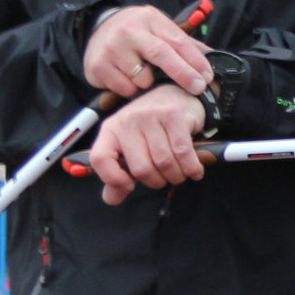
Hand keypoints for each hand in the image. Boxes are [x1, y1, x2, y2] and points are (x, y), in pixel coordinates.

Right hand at [83, 5, 212, 101]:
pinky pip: (125, 88)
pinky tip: (128, 78)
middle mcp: (130, 31)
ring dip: (150, 84)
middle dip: (183, 74)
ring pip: (142, 78)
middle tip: (197, 88)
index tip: (207, 76)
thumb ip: (183, 43)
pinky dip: (132, 89)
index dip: (195, 60)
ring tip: (146, 75)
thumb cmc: (136, 32)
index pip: (177, 40)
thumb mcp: (159, 28)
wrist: (98, 28)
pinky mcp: (99, 66)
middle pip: (161, 55)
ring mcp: (112, 48)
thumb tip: (212, 57)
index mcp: (150, 19)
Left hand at [87, 86, 207, 205]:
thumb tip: (111, 199)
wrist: (176, 94)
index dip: (113, 179)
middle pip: (141, 168)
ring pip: (164, 162)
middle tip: (164, 179)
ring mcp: (150, 116)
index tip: (130, 185)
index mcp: (110, 130)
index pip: (100, 158)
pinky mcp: (174, 115)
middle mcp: (127, 121)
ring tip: (179, 174)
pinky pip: (183, 153)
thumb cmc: (151, 127)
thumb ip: (119, 173)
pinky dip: (191, 168)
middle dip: (157, 182)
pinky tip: (195, 171)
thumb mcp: (130, 146)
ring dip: (176, 176)